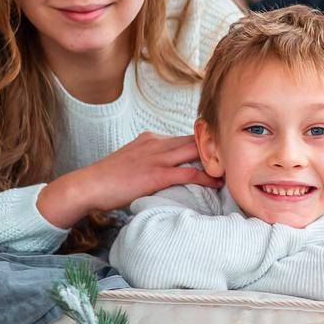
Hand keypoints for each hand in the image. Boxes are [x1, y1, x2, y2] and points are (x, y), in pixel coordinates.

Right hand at [38, 132, 218, 228]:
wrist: (87, 186)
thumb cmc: (109, 179)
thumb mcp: (133, 160)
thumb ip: (152, 160)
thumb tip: (171, 169)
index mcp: (152, 139)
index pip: (186, 137)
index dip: (205, 144)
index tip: (222, 150)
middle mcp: (156, 144)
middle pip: (195, 141)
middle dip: (216, 148)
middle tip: (237, 155)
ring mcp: (156, 158)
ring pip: (195, 154)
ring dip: (216, 160)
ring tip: (234, 167)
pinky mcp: (155, 175)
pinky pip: (188, 173)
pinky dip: (206, 177)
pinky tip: (218, 182)